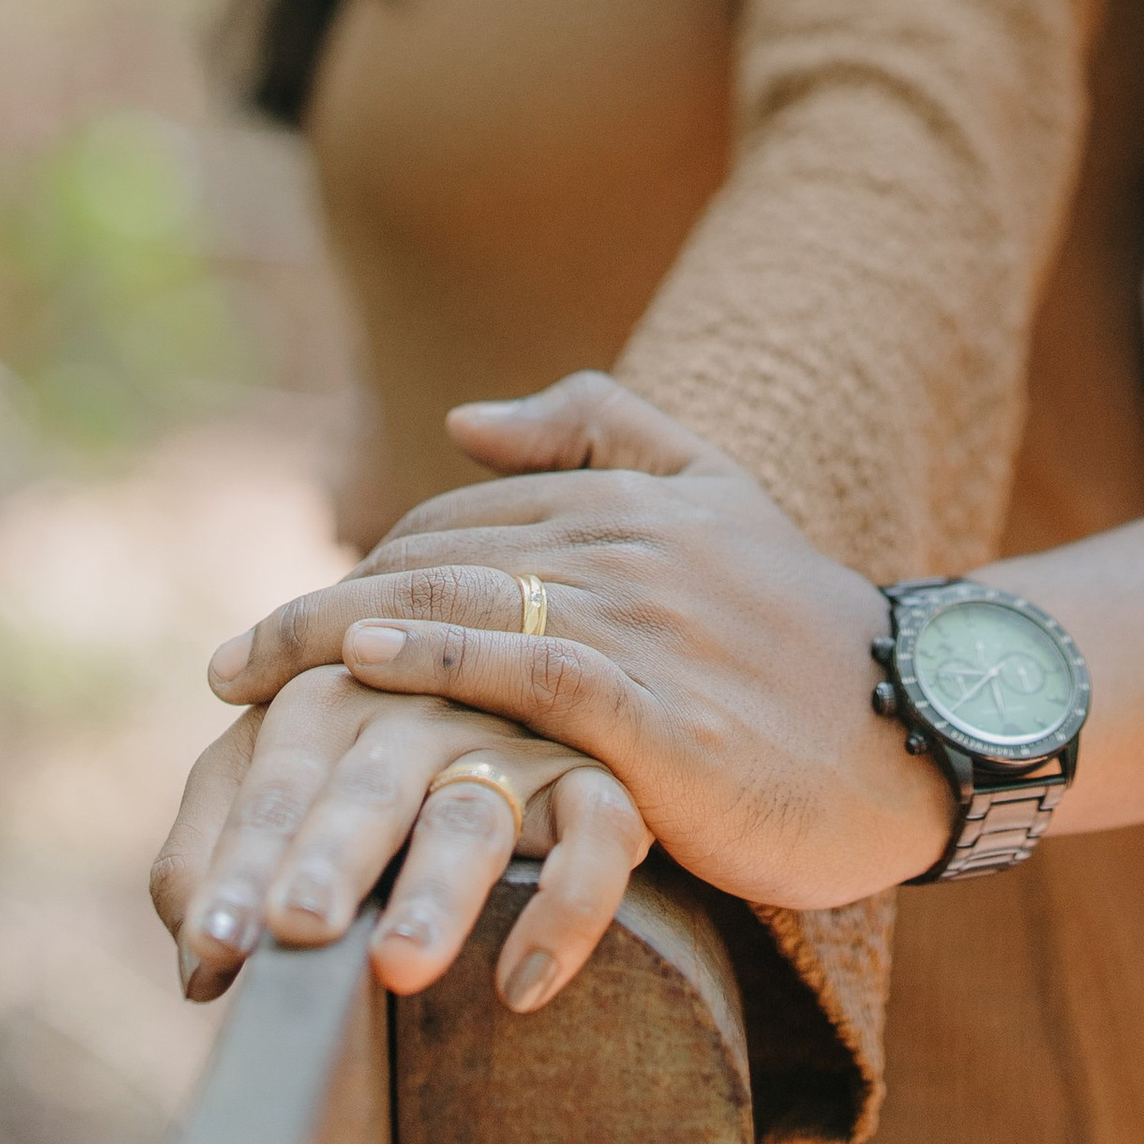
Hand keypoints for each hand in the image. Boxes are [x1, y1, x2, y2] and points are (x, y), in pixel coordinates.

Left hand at [149, 663, 648, 1013]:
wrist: (520, 677)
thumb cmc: (368, 760)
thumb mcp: (288, 773)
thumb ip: (217, 846)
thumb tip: (196, 960)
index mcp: (334, 694)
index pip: (277, 783)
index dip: (241, 859)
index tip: (214, 943)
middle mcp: (423, 704)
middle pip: (370, 783)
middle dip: (330, 854)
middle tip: (295, 927)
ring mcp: (515, 738)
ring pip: (473, 813)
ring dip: (436, 887)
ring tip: (395, 968)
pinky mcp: (600, 777)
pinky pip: (600, 834)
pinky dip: (569, 902)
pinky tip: (521, 985)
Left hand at [205, 374, 953, 912]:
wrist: (915, 724)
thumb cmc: (803, 627)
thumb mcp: (717, 491)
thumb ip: (601, 428)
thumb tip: (461, 419)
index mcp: (627, 498)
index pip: (454, 524)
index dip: (358, 572)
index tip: (280, 631)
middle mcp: (624, 546)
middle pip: (432, 564)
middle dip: (315, 614)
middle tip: (228, 670)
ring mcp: (643, 624)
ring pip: (461, 609)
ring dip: (338, 643)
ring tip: (247, 687)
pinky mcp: (660, 710)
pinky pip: (529, 672)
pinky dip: (443, 661)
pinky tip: (369, 673)